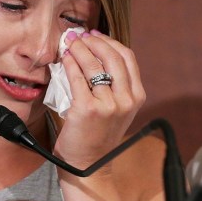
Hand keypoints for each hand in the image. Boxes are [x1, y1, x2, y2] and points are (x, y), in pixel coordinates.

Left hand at [51, 29, 145, 167]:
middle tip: (78, 35)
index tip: (94, 35)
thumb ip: (114, 85)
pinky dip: (69, 64)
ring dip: (79, 49)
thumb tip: (95, 54)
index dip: (110, 42)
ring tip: (69, 43)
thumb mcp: (116, 109)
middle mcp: (127, 100)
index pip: (127, 58)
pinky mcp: (88, 110)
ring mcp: (108, 105)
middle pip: (112, 57)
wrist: (88, 165)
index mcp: (137, 96)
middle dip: (93, 42)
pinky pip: (77, 79)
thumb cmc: (97, 135)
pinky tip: (64, 59)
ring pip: (94, 65)